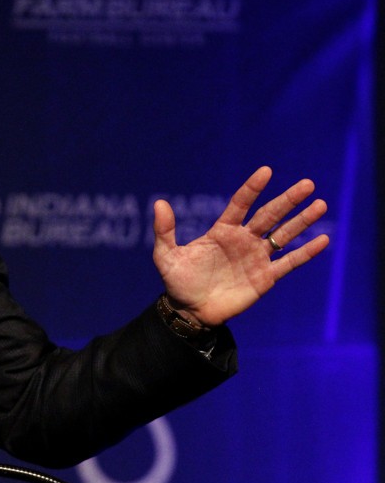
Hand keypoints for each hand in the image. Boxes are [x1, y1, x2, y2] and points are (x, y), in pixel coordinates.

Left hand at [152, 166, 328, 327]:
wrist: (190, 311)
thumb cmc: (178, 281)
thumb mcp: (166, 255)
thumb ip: (165, 230)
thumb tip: (159, 203)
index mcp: (222, 231)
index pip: (240, 204)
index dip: (252, 188)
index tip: (266, 171)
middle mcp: (243, 240)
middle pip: (269, 215)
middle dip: (288, 200)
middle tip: (308, 184)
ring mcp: (256, 258)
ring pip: (283, 235)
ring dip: (302, 221)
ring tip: (320, 204)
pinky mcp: (265, 278)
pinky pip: (289, 262)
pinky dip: (305, 252)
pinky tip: (323, 239)